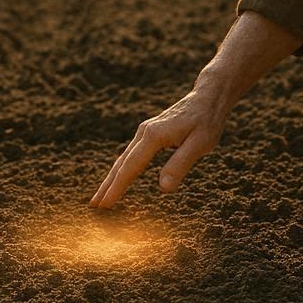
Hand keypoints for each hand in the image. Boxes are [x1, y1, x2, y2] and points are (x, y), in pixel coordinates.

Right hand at [90, 88, 227, 208]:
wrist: (208, 97)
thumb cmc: (206, 121)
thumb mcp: (200, 144)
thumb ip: (180, 165)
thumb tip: (163, 188)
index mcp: (153, 136)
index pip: (130, 167)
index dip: (117, 188)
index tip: (104, 205)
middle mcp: (144, 132)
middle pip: (121, 163)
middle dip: (107, 185)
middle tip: (94, 206)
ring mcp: (145, 131)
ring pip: (124, 158)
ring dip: (112, 178)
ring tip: (101, 196)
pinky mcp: (150, 132)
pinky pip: (131, 154)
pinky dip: (122, 168)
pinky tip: (119, 177)